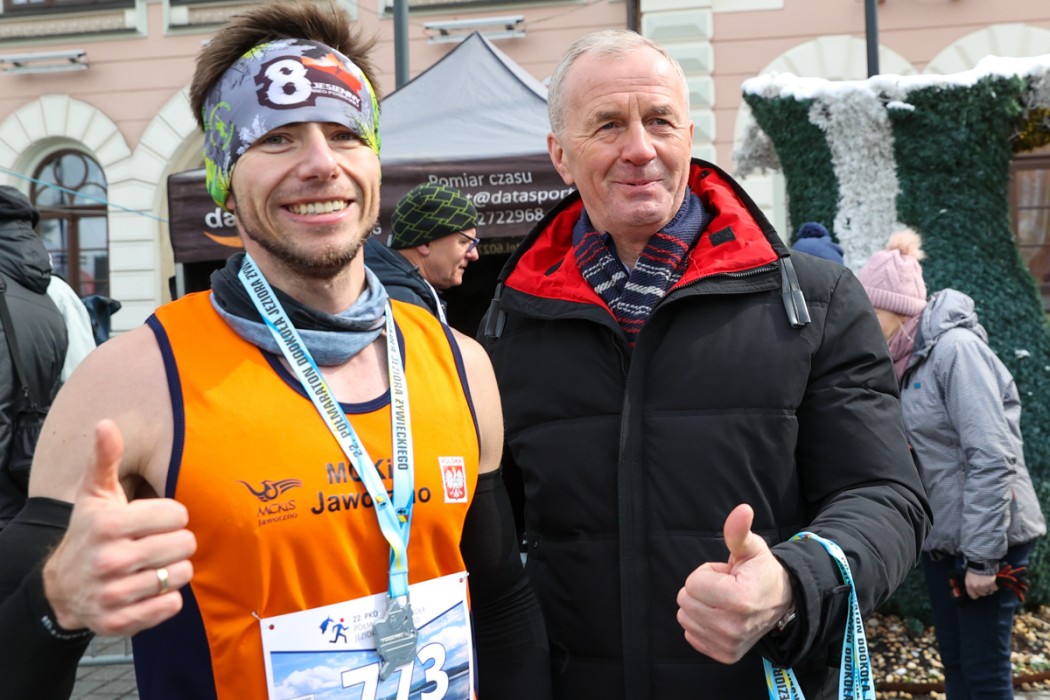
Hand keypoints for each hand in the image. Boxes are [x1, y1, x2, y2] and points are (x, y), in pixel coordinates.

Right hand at [42, 419, 196, 635]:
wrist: (63, 587)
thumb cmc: (90, 532)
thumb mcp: (95, 494)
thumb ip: (105, 459)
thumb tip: (106, 424)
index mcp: (109, 525)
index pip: (178, 514)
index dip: (172, 516)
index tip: (155, 521)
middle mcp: (110, 560)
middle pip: (184, 545)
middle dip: (177, 543)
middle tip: (157, 544)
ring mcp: (114, 593)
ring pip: (181, 575)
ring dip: (174, 570)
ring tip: (153, 565)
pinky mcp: (120, 621)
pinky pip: (171, 605)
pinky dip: (167, 598)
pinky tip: (149, 589)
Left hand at [675, 503, 792, 663]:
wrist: (782, 602)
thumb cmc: (760, 572)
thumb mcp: (751, 548)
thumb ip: (738, 531)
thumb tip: (742, 510)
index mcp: (738, 599)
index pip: (692, 583)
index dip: (707, 573)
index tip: (727, 575)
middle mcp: (733, 627)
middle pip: (685, 600)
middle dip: (701, 589)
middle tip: (725, 588)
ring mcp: (729, 644)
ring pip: (685, 617)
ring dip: (700, 606)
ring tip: (724, 601)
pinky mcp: (725, 655)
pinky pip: (691, 635)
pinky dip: (701, 624)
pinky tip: (722, 617)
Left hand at [964, 569, 997, 599]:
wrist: (981, 563)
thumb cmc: (974, 568)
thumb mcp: (969, 577)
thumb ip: (971, 584)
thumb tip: (975, 589)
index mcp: (969, 585)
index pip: (973, 596)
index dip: (977, 594)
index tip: (979, 593)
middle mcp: (976, 587)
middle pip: (982, 594)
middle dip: (984, 590)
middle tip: (985, 585)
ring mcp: (984, 586)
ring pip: (989, 592)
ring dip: (989, 588)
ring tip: (988, 582)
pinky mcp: (991, 584)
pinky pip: (994, 589)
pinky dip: (995, 586)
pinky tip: (993, 582)